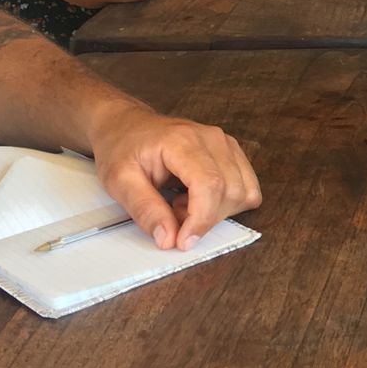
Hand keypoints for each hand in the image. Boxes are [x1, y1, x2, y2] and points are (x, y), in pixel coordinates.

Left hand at [88, 102, 262, 250]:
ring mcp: (226, 144)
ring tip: (182, 203)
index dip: (201, 219)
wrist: (127, 125)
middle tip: (171, 214)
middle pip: (230, 191)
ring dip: (216, 211)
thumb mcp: (119, 181)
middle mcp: (212, 139)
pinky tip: (197, 198)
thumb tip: (169, 239)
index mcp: (183, 141)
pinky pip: (247, 189)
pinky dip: (226, 204)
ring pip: (244, 193)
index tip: (183, 241)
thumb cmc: (122, 148)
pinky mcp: (232, 153)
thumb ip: (145, 210)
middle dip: (204, 218)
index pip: (210, 184)